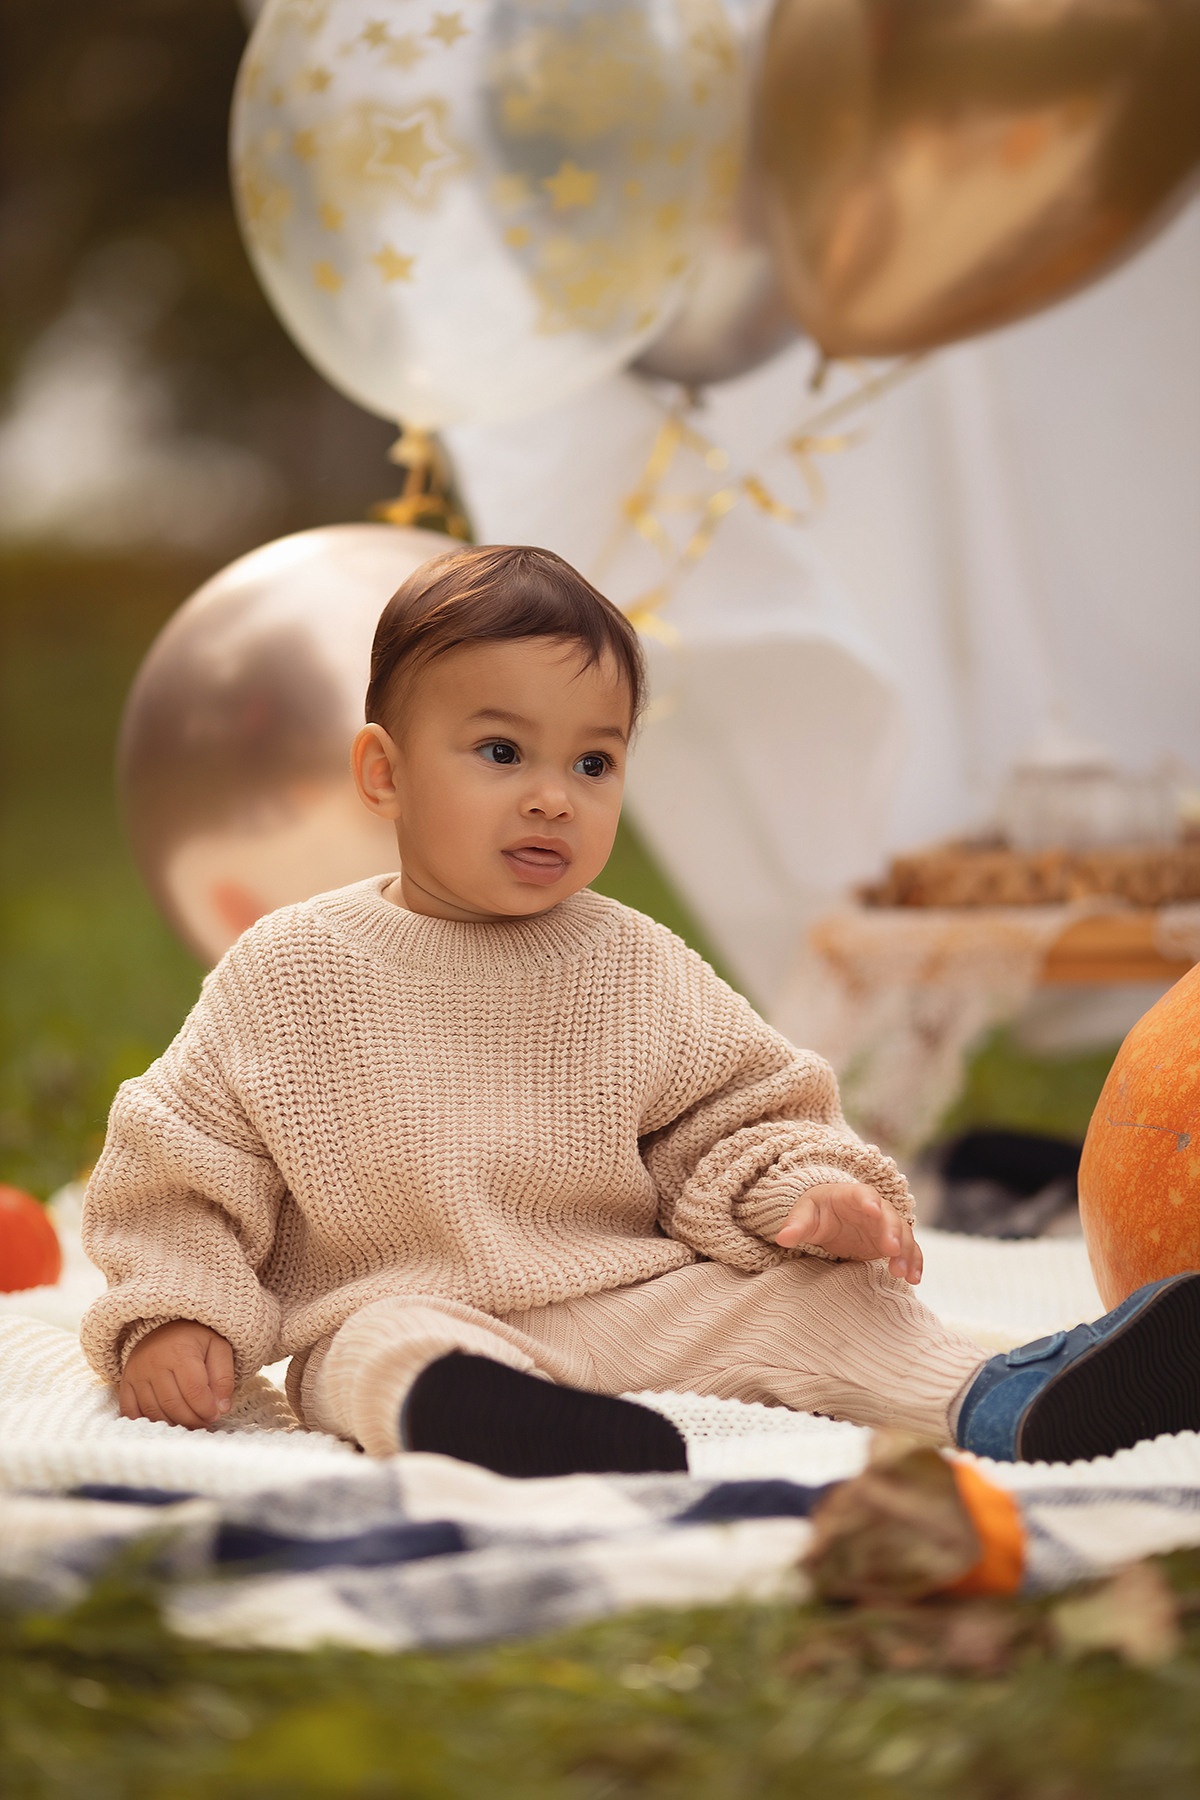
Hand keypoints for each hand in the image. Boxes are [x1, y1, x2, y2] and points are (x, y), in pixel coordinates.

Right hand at [119, 1320, 234, 1427]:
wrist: (164, 1326)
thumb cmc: (195, 1340)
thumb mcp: (218, 1348)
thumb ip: (223, 1378)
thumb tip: (222, 1409)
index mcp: (180, 1352)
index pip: (194, 1391)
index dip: (206, 1409)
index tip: (216, 1416)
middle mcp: (154, 1363)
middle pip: (173, 1405)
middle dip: (192, 1420)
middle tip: (204, 1424)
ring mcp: (136, 1374)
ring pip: (153, 1412)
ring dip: (174, 1425)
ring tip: (189, 1425)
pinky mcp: (125, 1382)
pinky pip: (131, 1411)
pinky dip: (147, 1423)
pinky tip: (164, 1424)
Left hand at [775, 1182, 922, 1284]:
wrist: (831, 1216)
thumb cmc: (817, 1211)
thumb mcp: (804, 1214)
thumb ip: (796, 1225)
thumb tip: (782, 1238)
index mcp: (852, 1196)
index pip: (863, 1194)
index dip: (868, 1201)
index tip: (873, 1210)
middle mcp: (875, 1208)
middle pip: (888, 1216)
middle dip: (892, 1231)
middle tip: (891, 1249)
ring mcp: (886, 1225)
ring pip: (903, 1235)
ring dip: (905, 1252)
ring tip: (901, 1273)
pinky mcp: (891, 1242)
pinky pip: (908, 1250)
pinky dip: (914, 1263)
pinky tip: (914, 1279)